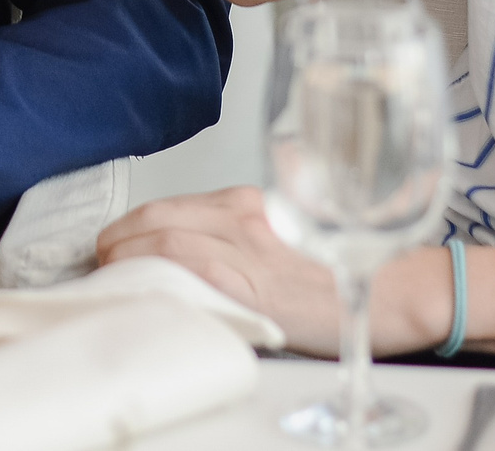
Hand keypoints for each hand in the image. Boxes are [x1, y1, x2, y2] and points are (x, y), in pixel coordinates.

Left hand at [96, 187, 447, 355]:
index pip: (173, 205)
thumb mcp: (284, 243)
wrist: (392, 291)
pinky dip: (157, 272)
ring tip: (110, 275)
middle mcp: (244, 216)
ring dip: (127, 255)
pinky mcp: (253, 281)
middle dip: (119, 236)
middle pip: (159, 213)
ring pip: (166, 235)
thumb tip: (192, 266)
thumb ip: (241, 245)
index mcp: (250, 204)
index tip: (116, 245)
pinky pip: (190, 267)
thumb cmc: (342, 275)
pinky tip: (142, 287)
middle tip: (102, 260)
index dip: (134, 225)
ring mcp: (248, 247)